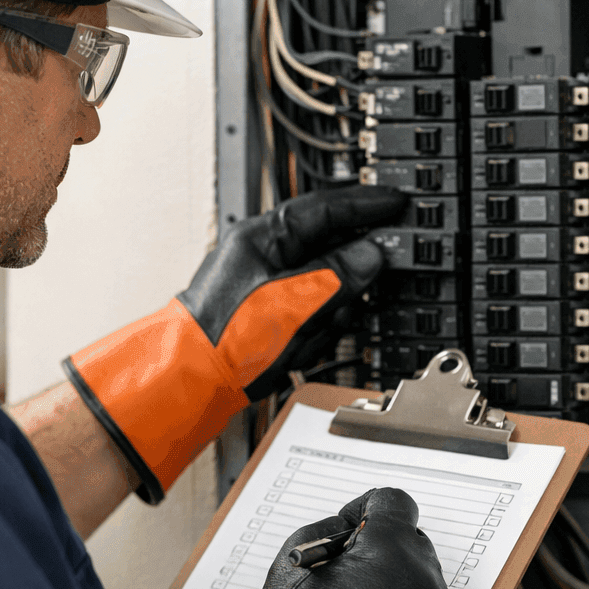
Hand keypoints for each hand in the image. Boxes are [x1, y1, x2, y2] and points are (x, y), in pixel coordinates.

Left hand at [63, 187, 405, 502]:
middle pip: (330, 253)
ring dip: (326, 317)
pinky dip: (313, 336)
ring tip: (306, 335)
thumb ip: (336, 275)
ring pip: (326, 291)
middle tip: (360, 293)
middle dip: (343, 284)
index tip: (397, 204)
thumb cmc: (222, 337)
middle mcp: (265, 258)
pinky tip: (297, 349)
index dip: (366, 205)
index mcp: (262, 237)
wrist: (191, 383)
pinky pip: (313, 319)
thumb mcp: (290, 301)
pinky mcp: (271, 321)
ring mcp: (268, 290)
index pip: (325, 207)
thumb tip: (371, 256)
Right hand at [171, 489, 457, 588]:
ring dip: (395, 588)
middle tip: (349, 573)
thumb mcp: (295, 561)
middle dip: (384, 551)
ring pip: (420, 584)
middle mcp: (422, 573)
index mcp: (390, 544)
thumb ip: (328, 532)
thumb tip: (346, 530)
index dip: (368, 509)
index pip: (394, 502)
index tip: (351, 527)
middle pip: (411, 544)